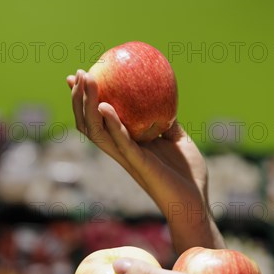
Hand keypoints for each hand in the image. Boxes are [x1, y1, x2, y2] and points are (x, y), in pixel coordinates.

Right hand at [67, 71, 222, 253]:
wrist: (195, 200)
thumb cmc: (188, 173)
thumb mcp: (178, 138)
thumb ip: (167, 120)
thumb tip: (165, 95)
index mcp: (128, 145)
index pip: (99, 120)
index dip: (86, 100)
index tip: (80, 76)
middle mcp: (121, 151)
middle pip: (89, 124)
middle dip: (78, 99)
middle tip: (77, 73)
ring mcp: (127, 158)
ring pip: (96, 131)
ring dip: (87, 106)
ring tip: (86, 80)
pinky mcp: (138, 164)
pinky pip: (121, 142)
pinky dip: (111, 123)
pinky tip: (105, 105)